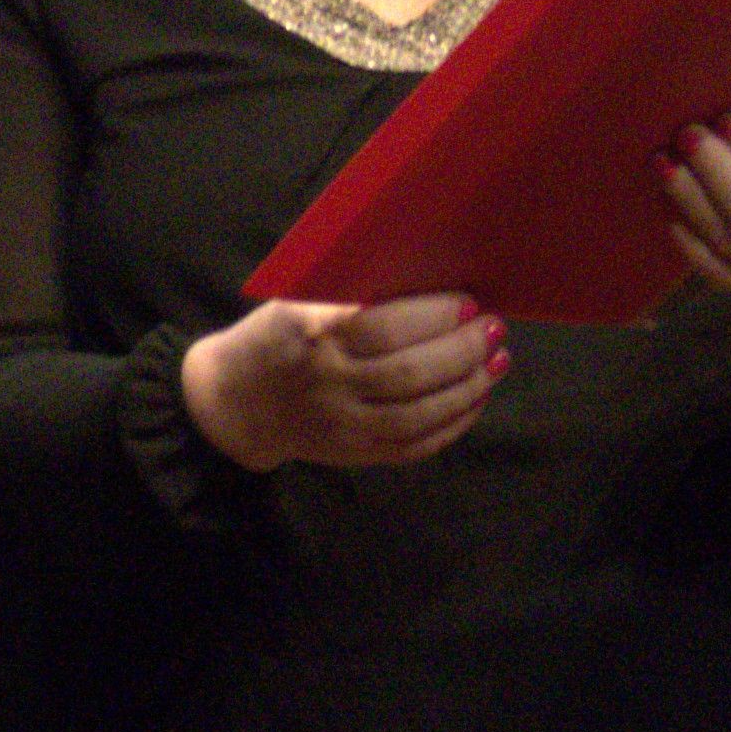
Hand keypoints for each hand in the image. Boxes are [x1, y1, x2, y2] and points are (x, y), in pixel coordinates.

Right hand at [180, 293, 505, 472]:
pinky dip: (456, 421)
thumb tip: (437, 278)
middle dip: (464, 349)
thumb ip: (357, 294)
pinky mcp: (354, 453)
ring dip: (470, 386)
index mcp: (311, 332)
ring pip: (420, 412)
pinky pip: (416, 444)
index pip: (382, 325)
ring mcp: (341, 423)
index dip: (434, 315)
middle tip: (493, 328)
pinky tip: (477, 396)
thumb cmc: (281, 337)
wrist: (232, 401)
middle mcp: (326, 381)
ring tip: (497, 360)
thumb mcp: (301, 302)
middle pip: (409, 371)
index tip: (469, 301)